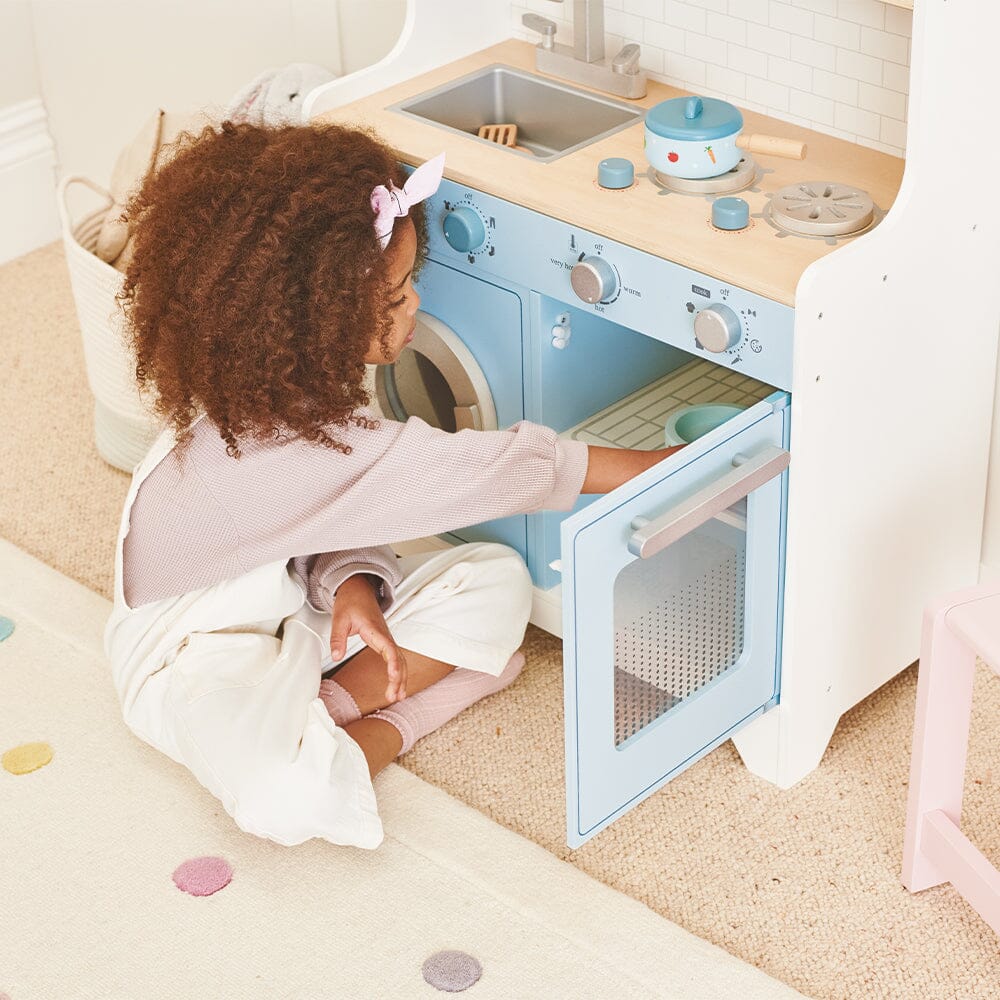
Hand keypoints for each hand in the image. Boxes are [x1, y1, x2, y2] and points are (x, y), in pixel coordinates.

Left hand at [329, 575, 406, 701]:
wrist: (358, 590)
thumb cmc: (351, 602)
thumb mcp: (339, 619)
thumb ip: (338, 638)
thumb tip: (336, 656)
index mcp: (375, 630)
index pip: (389, 649)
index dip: (393, 664)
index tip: (393, 677)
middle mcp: (385, 635)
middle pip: (398, 659)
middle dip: (399, 678)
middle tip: (394, 696)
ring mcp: (386, 639)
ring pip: (400, 660)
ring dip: (401, 678)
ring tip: (398, 696)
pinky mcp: (384, 641)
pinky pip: (396, 658)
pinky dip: (398, 672)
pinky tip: (396, 684)